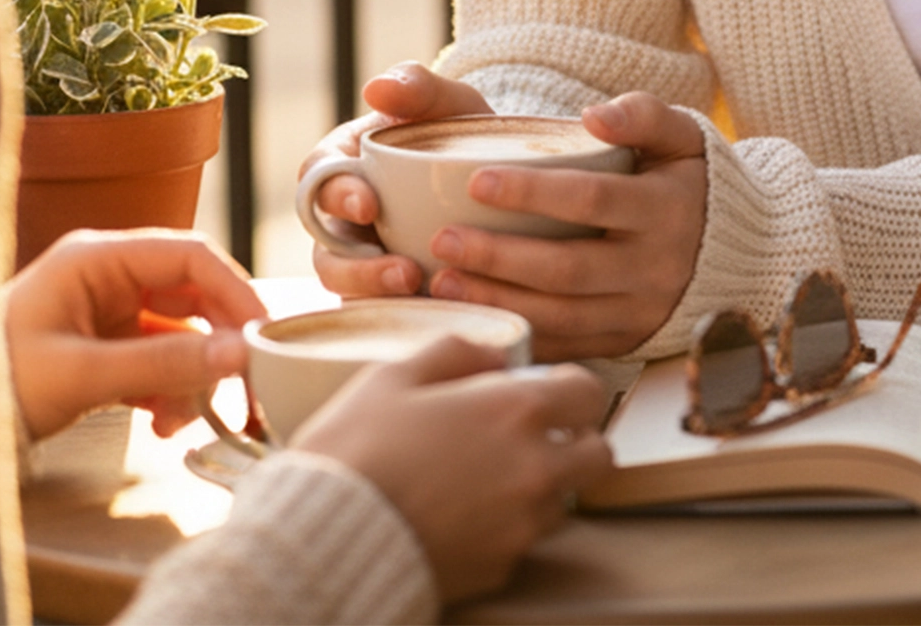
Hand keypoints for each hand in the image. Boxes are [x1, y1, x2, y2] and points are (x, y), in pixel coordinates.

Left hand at [3, 228, 265, 441]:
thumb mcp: (82, 375)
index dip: (233, 290)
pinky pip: (157, 357)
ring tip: (185, 419)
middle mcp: (108, 275)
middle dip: (215, 339)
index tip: (260, 333)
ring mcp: (106, 311)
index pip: (188, 255)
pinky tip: (164, 422)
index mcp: (97, 257)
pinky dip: (169, 388)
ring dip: (191, 373)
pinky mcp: (103, 347)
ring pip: (178, 330)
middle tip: (240, 382)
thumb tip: (239, 353)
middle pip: (190, 292)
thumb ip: (162, 362)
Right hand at [292, 333, 610, 605]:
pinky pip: (525, 541)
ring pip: (564, 500)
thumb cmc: (356, 450)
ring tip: (489, 477)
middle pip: (598, 454)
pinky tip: (464, 514)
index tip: (544, 392)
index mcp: (515, 410)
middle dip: (575, 442)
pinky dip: (508, 527)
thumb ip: (457, 351)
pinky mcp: (501, 569)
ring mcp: (522, 525)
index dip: (569, 389)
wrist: (322, 539)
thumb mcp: (396, 373)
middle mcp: (534, 467)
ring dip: (543, 485)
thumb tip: (494, 357)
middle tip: (534, 438)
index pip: (589, 391)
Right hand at [304, 63, 493, 299]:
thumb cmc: (465, 133)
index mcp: (345, 166)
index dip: (335, 194)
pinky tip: (440, 318)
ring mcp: (366, 263)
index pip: (319, 179)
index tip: (369, 203)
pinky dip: (405, 319)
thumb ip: (418, 87)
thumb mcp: (452, 102)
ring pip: (349, 293)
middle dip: (356, 267)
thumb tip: (375, 88)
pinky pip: (385, 319)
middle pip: (326, 251)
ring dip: (378, 298)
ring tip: (421, 291)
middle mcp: (345, 221)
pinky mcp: (392, 298)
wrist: (509, 182)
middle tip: (402, 271)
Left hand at [427, 91, 706, 360]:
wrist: (742, 251)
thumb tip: (594, 116)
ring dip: (498, 300)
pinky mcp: (626, 343)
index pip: (592, 199)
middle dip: (500, 256)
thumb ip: (643, 114)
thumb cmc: (689, 181)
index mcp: (664, 209)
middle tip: (443, 239)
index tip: (476, 181)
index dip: (533, 192)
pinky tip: (474, 319)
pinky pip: (567, 347)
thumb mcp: (682, 136)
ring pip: (562, 316)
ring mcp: (640, 312)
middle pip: (568, 267)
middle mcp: (655, 267)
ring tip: (442, 281)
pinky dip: (519, 334)